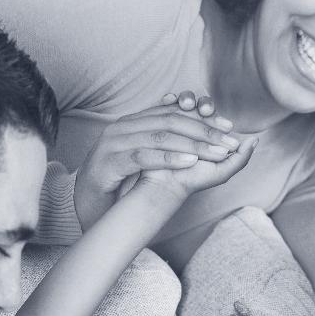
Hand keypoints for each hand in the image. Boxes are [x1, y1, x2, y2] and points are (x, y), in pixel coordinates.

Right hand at [74, 99, 251, 229]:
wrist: (84, 204)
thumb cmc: (116, 183)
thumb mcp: (142, 159)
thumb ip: (162, 143)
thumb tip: (193, 134)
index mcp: (132, 122)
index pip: (172, 111)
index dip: (202, 117)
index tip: (228, 126)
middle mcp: (123, 127)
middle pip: (170, 121)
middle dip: (204, 130)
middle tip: (230, 140)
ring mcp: (114, 142)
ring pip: (160, 136)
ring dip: (193, 144)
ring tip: (218, 152)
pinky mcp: (109, 162)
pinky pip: (143, 156)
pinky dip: (169, 158)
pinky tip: (190, 163)